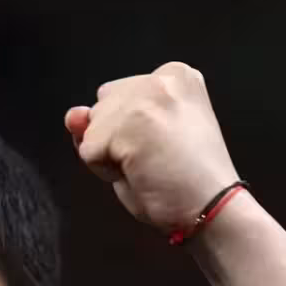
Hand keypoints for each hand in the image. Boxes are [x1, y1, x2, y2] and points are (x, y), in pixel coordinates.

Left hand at [64, 62, 240, 233]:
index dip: (128, 132)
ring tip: (149, 168)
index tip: (164, 148)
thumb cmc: (183, 183)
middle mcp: (161, 76)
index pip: (116, 97)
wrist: (213, 209)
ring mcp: (145, 97)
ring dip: (110, 157)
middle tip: (157, 161)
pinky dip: (105, 171)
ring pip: (92, 130)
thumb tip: (72, 115)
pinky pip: (88, 151)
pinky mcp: (130, 123)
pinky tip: (140, 174)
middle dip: (116, 140)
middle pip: (101, 108)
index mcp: (175, 75)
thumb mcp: (141, 143)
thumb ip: (104, 122)